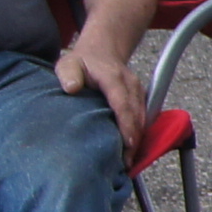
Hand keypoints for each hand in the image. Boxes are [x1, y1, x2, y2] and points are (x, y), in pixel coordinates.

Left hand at [55, 38, 150, 155]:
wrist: (103, 49)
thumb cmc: (82, 61)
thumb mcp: (68, 64)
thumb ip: (69, 74)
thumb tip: (72, 88)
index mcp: (114, 78)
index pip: (123, 104)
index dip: (127, 125)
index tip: (128, 144)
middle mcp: (131, 85)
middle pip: (137, 115)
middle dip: (134, 139)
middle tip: (127, 162)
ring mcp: (138, 92)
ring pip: (143, 118)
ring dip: (138, 138)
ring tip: (129, 161)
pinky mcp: (140, 98)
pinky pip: (143, 117)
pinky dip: (139, 132)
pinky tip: (131, 148)